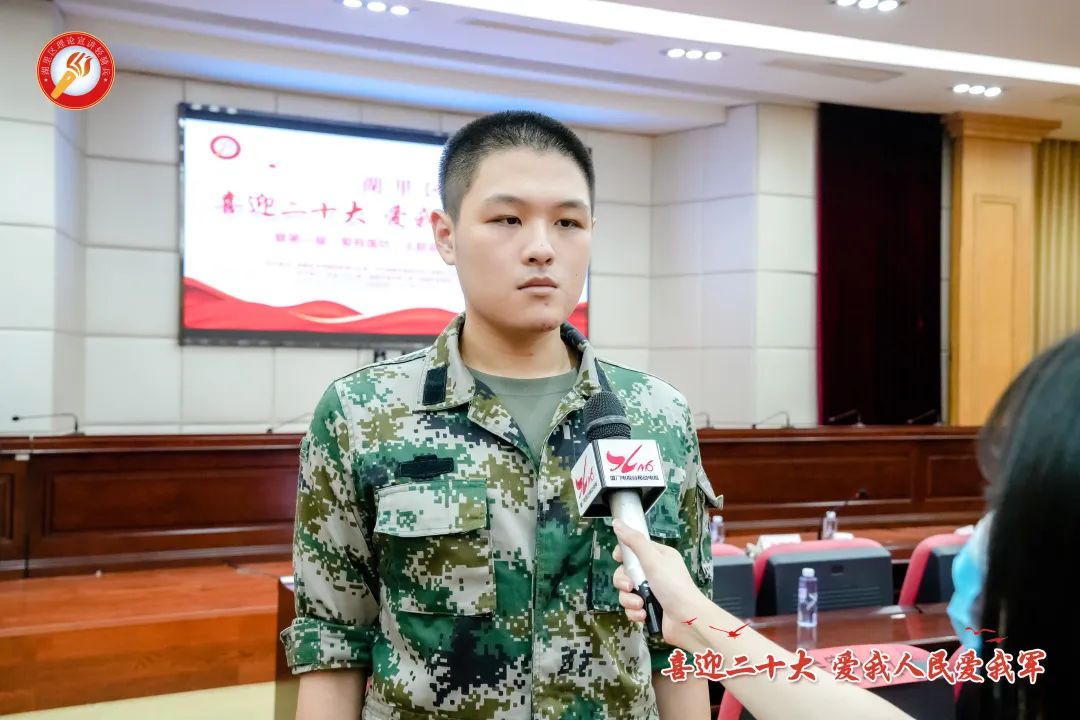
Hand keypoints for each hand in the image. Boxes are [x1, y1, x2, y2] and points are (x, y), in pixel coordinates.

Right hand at [611, 519, 708, 646]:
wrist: (688, 620)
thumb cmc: (674, 586)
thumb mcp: (653, 559)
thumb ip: (634, 541)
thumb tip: (617, 523)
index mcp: (659, 557)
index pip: (634, 549)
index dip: (623, 554)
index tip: (618, 559)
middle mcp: (655, 573)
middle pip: (626, 573)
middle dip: (623, 582)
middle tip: (630, 587)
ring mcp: (652, 592)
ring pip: (626, 592)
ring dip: (629, 600)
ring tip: (640, 605)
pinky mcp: (649, 609)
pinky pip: (632, 608)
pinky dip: (635, 612)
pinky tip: (643, 615)